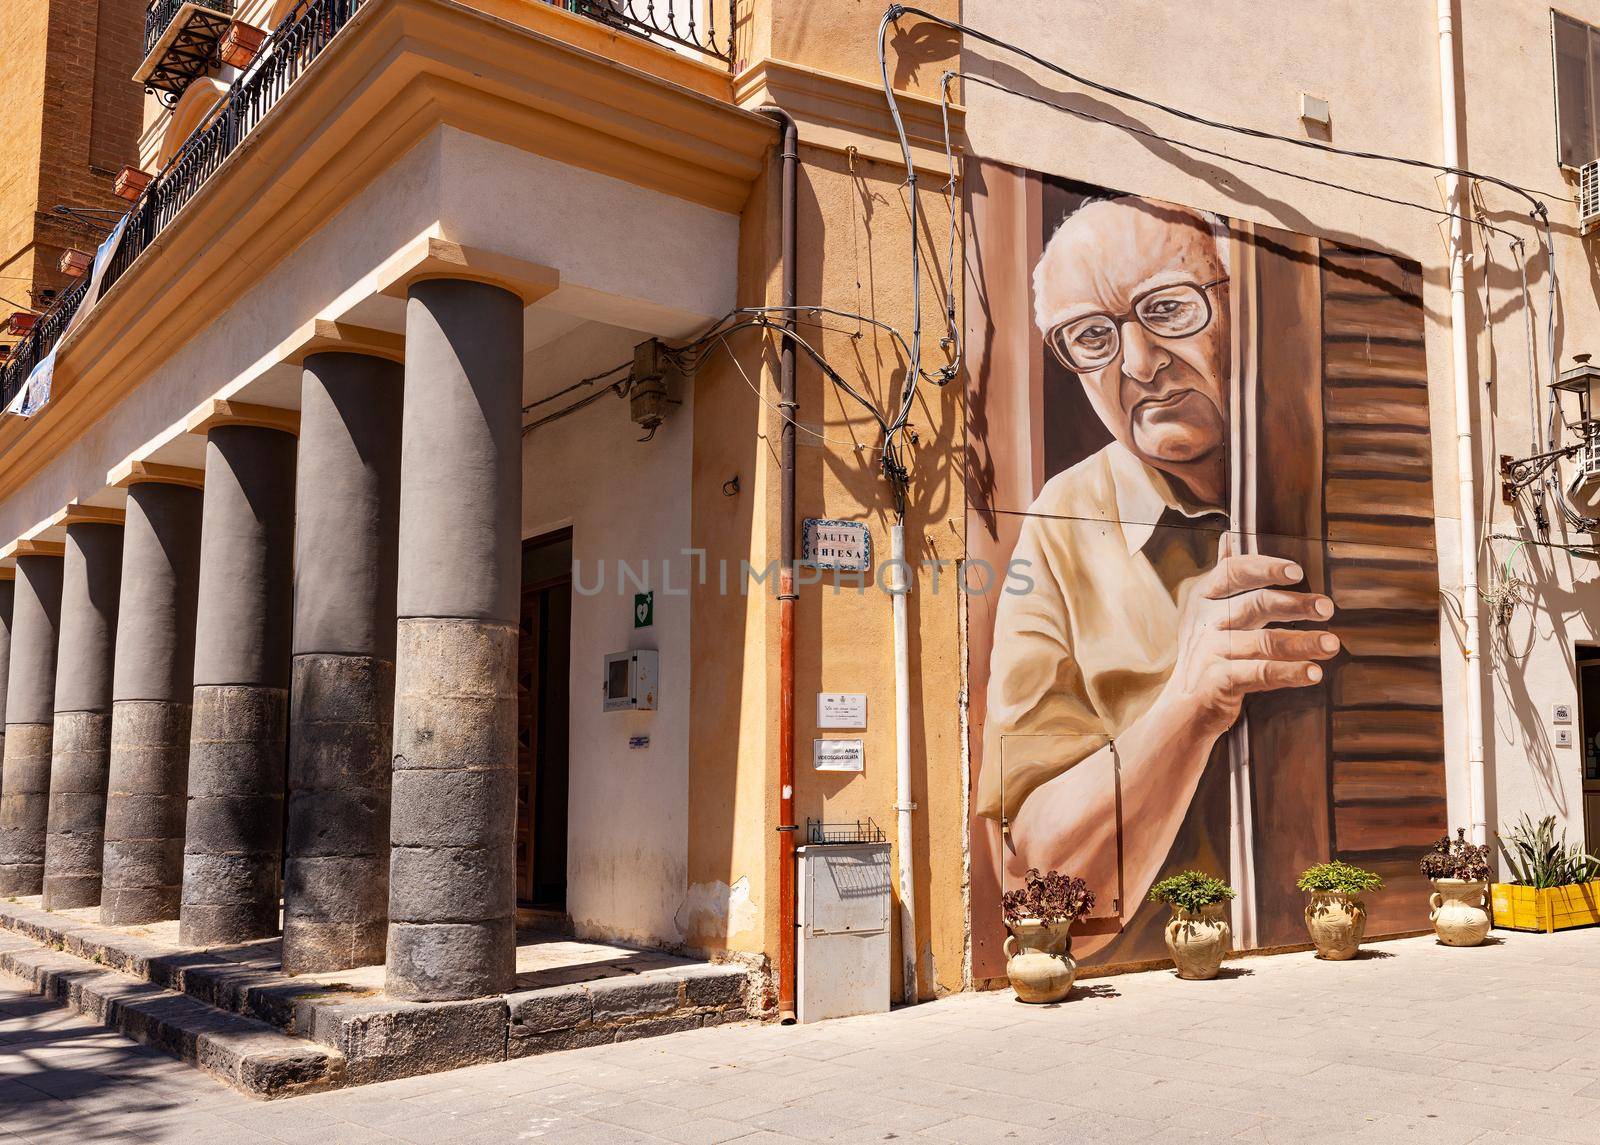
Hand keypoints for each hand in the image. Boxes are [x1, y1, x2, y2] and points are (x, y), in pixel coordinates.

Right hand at [1158, 531, 1338, 736]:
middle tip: (1327, 608)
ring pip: (1263, 642)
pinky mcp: (1219, 682)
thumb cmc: (1207, 654)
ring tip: (1332, 644)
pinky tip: (1313, 672)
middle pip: (1254, 605)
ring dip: (1302, 642)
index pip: (1233, 572)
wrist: (1184, 707)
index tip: (1296, 572)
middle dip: (1294, 605)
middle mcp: (1205, 622)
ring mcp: (1210, 652)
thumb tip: (1229, 536)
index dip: (1265, 568)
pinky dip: (1290, 672)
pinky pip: (1261, 674)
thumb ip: (1224, 577)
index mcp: (1204, 598)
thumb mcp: (1208, 613)